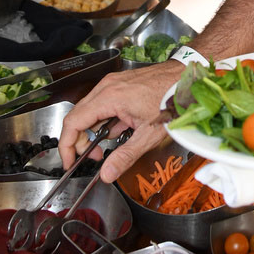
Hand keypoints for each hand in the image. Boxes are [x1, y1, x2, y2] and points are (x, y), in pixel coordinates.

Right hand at [58, 59, 182, 182]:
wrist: (186, 79)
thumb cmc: (171, 100)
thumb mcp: (148, 135)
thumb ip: (125, 156)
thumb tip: (107, 174)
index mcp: (109, 97)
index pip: (73, 123)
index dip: (67, 146)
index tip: (70, 162)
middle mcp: (106, 87)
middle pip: (78, 117)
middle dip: (81, 141)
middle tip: (96, 157)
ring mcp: (113, 83)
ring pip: (89, 110)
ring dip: (94, 131)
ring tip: (110, 145)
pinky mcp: (120, 84)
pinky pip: (102, 104)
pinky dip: (105, 120)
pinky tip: (121, 129)